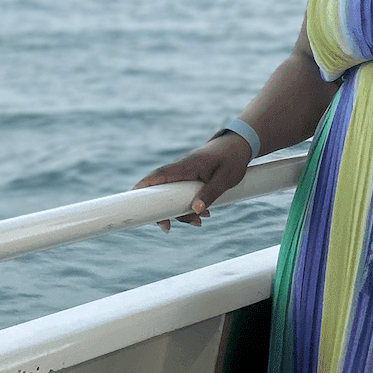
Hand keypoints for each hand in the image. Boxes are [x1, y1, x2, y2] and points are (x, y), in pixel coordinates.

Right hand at [135, 134, 252, 231]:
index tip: (132, 202)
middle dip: (163, 211)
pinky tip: (202, 215)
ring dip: (181, 212)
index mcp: (185, 166)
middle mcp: (181, 170)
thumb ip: (210, 193)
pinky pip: (182, 195)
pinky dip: (189, 206)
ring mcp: (184, 175)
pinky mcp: (190, 179)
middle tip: (167, 228)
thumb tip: (195, 210)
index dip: (142, 188)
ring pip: (172, 196)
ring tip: (200, 222)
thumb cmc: (232, 158)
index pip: (157, 176)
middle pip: (161, 192)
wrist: (240, 144)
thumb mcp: (225, 178)